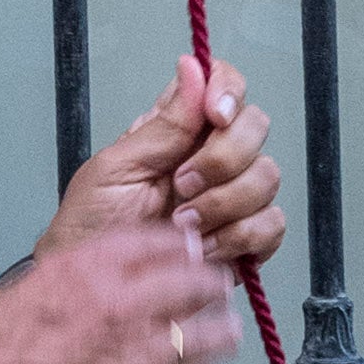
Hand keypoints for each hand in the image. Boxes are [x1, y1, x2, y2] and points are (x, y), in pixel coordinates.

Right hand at [0, 201, 236, 363]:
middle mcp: (120, 306)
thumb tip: (90, 282)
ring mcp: (141, 358)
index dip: (182, 247)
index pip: (158, 241)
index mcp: (84, 272)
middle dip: (209, 288)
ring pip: (214, 336)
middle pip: (199, 283)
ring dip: (217, 336)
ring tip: (215, 340)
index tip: (190, 253)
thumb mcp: (17, 299)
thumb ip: (64, 284)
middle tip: (212, 295)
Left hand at [67, 55, 281, 280]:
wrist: (96, 297)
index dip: (229, 91)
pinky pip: (272, 225)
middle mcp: (210, 158)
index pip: (223, 85)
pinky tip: (205, 250)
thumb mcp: (114, 170)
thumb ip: (162, 125)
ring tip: (182, 226)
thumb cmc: (91, 231)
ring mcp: (232, 199)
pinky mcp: (246, 241)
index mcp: (176, 131)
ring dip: (224, 203)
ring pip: (267, 176)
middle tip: (180, 186)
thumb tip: (192, 67)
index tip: (214, 116)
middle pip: (257, 126)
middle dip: (222, 158)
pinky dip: (239, 237)